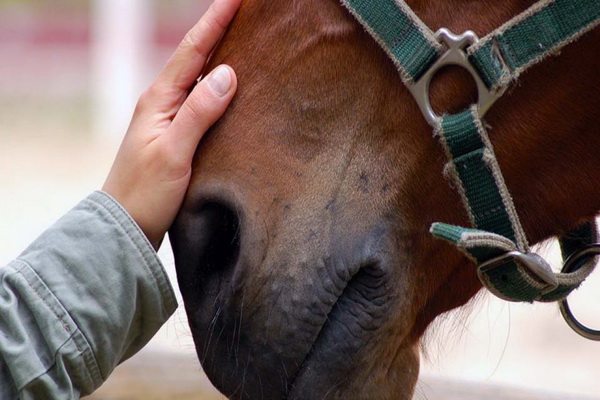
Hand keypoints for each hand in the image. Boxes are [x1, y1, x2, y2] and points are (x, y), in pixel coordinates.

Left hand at [102, 0, 240, 248]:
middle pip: (196, 57)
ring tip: (247, 38)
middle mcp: (163, 103)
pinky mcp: (179, 136)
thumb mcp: (173, 152)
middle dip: (221, 30)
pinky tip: (235, 87)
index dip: (216, 21)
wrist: (126, 227)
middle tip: (246, 11)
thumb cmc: (145, 193)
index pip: (193, 51)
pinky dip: (219, 87)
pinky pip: (203, 102)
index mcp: (159, 100)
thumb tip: (227, 72)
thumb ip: (199, 113)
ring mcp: (170, 119)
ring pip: (200, 78)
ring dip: (221, 55)